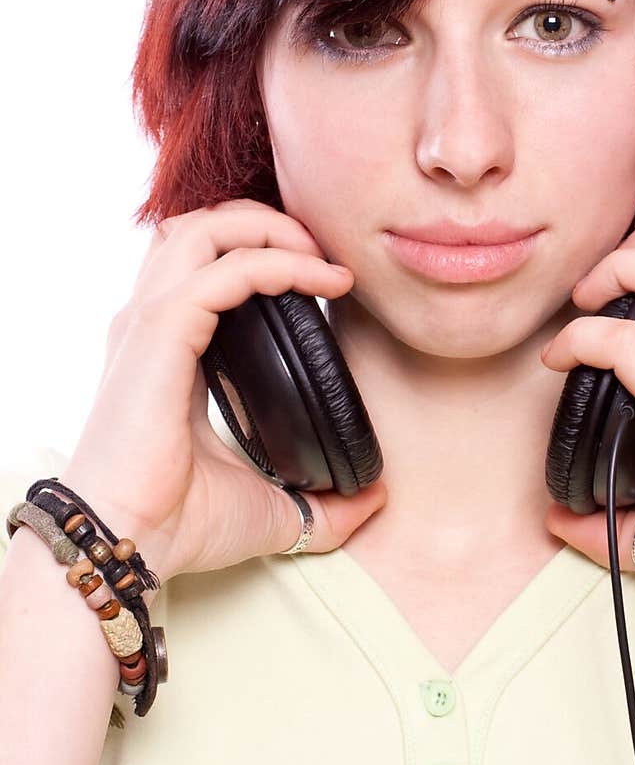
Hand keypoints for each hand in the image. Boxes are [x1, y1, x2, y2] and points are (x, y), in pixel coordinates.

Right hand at [57, 199, 386, 584]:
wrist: (130, 543)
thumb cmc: (179, 523)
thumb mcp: (270, 506)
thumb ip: (322, 503)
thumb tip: (374, 499)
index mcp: (169, 347)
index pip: (204, 262)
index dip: (262, 249)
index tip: (325, 275)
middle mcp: (152, 322)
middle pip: (202, 225)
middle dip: (268, 221)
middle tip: (324, 251)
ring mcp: (150, 322)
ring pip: (205, 228)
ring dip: (271, 228)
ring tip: (321, 254)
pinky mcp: (158, 332)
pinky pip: (223, 269)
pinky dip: (276, 262)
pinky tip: (321, 280)